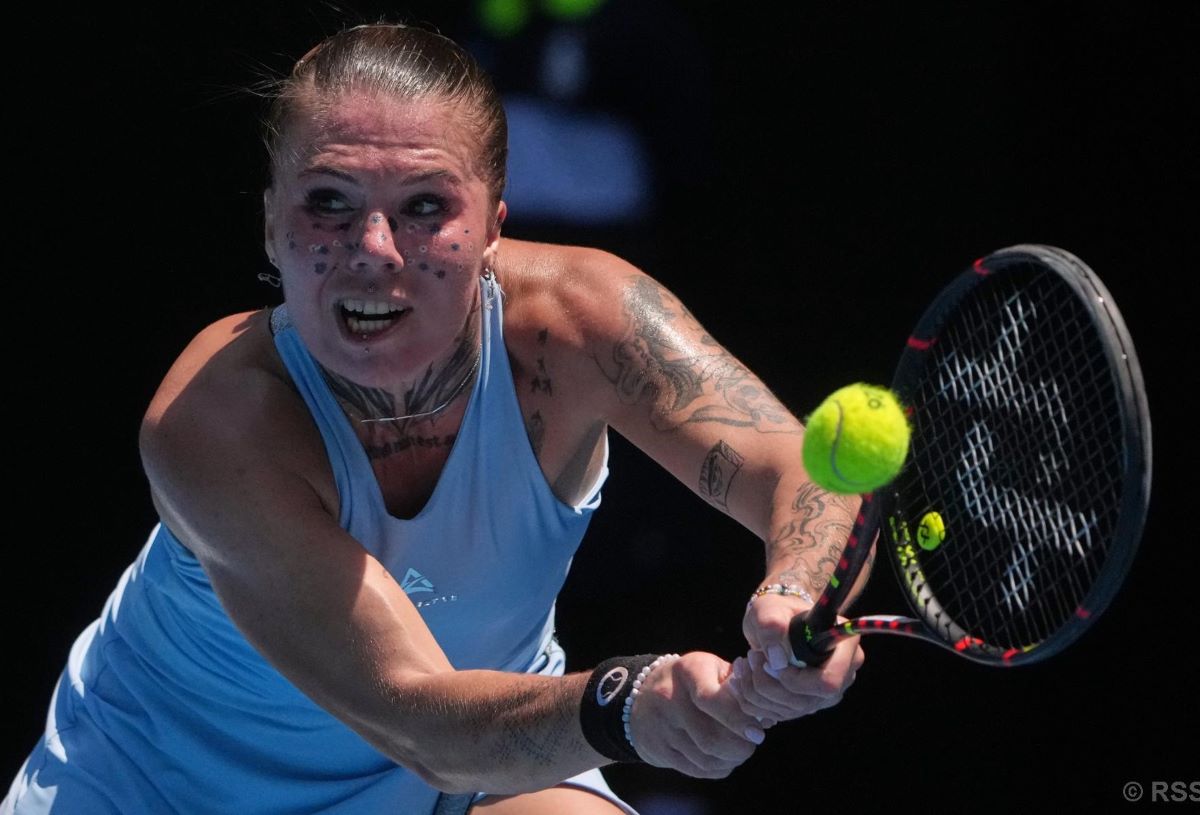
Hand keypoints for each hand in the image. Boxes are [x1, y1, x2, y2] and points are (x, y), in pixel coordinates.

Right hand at [627, 652, 766, 778]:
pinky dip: (716, 768)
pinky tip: (725, 759)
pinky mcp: (656, 747)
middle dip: (740, 745)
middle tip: (753, 740)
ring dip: (731, 759)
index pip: (711, 700)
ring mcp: (660, 725)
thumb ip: (739, 687)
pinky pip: (694, 768)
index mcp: (686, 671)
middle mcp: (668, 697)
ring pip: (704, 757)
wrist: (642, 694)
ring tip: (741, 750)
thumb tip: (767, 717)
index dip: (738, 719)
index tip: (758, 730)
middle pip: (710, 737)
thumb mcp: (712, 669)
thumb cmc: (692, 680)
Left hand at [734, 592, 863, 722]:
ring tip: (744, 663)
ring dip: (757, 691)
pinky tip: (743, 678)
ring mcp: (825, 694)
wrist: (775, 625)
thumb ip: (770, 623)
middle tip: (750, 657)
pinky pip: (778, 714)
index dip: (796, 679)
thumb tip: (776, 657)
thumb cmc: (777, 612)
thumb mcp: (769, 608)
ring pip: (790, 710)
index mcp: (845, 647)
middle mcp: (843, 675)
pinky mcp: (806, 705)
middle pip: (806, 701)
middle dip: (769, 684)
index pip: (829, 681)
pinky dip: (754, 700)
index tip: (772, 661)